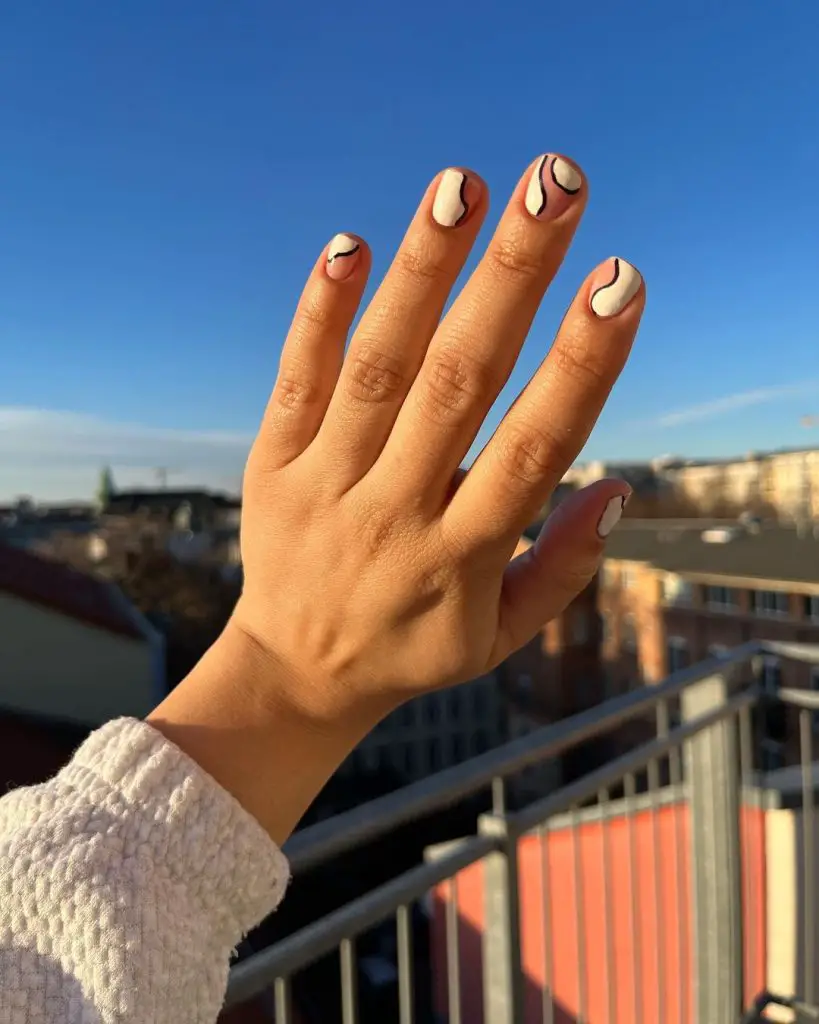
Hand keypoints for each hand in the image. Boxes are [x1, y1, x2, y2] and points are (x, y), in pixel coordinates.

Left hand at [232, 155, 641, 720]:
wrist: (295, 674)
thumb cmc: (413, 645)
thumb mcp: (501, 635)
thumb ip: (563, 566)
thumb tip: (619, 486)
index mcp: (462, 557)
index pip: (532, 449)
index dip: (580, 367)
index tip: (618, 284)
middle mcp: (394, 512)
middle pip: (458, 384)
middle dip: (511, 278)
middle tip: (555, 184)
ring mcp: (326, 484)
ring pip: (378, 367)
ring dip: (422, 272)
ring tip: (461, 186)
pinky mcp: (273, 466)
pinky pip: (296, 380)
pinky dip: (320, 314)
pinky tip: (351, 246)